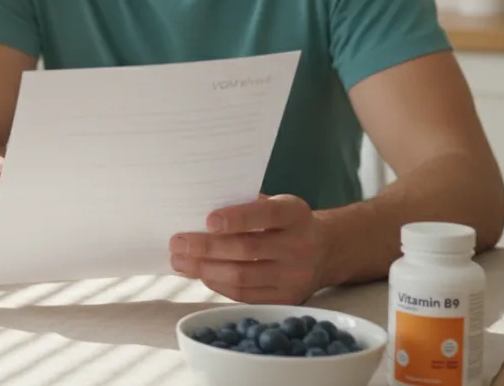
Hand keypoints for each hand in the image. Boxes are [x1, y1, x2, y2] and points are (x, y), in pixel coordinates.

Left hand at [169, 194, 324, 303]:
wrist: (325, 249)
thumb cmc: (284, 222)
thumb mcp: (274, 204)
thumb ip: (244, 205)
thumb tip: (195, 211)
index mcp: (295, 214)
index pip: (266, 214)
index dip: (237, 218)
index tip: (208, 220)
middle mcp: (300, 245)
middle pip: (247, 249)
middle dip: (206, 247)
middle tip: (177, 243)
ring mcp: (295, 276)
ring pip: (242, 276)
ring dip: (205, 269)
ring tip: (180, 262)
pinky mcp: (287, 298)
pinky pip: (245, 295)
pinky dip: (218, 285)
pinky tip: (201, 275)